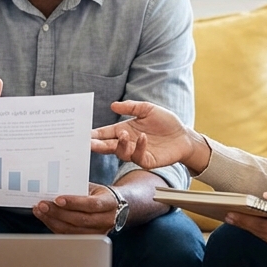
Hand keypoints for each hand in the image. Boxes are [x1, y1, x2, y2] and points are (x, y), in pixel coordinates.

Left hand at [32, 183, 117, 234]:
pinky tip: (46, 218)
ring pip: (73, 230)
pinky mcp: (90, 239)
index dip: (74, 203)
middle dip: (58, 213)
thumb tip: (55, 187)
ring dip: (53, 221)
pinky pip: (69, 235)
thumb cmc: (100, 195)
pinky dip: (55, 226)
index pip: (91, 204)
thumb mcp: (93, 188)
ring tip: (40, 211)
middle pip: (80, 220)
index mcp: (110, 203)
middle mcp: (106, 220)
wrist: (114, 208)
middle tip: (43, 205)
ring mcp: (99, 232)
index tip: (57, 199)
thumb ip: (78, 188)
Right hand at [90, 100, 209, 173]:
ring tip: (123, 134)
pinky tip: (143, 138)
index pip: (105, 133)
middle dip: (98, 145)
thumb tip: (113, 105)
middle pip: (108, 146)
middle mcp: (128, 143)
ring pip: (121, 153)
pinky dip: (139, 147)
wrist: (183, 135)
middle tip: (89, 144)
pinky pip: (138, 157)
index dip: (95, 135)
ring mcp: (136, 153)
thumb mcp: (148, 109)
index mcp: (124, 130)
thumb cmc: (166, 122)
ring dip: (120, 144)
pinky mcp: (147, 161)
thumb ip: (131, 107)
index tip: (84, 134)